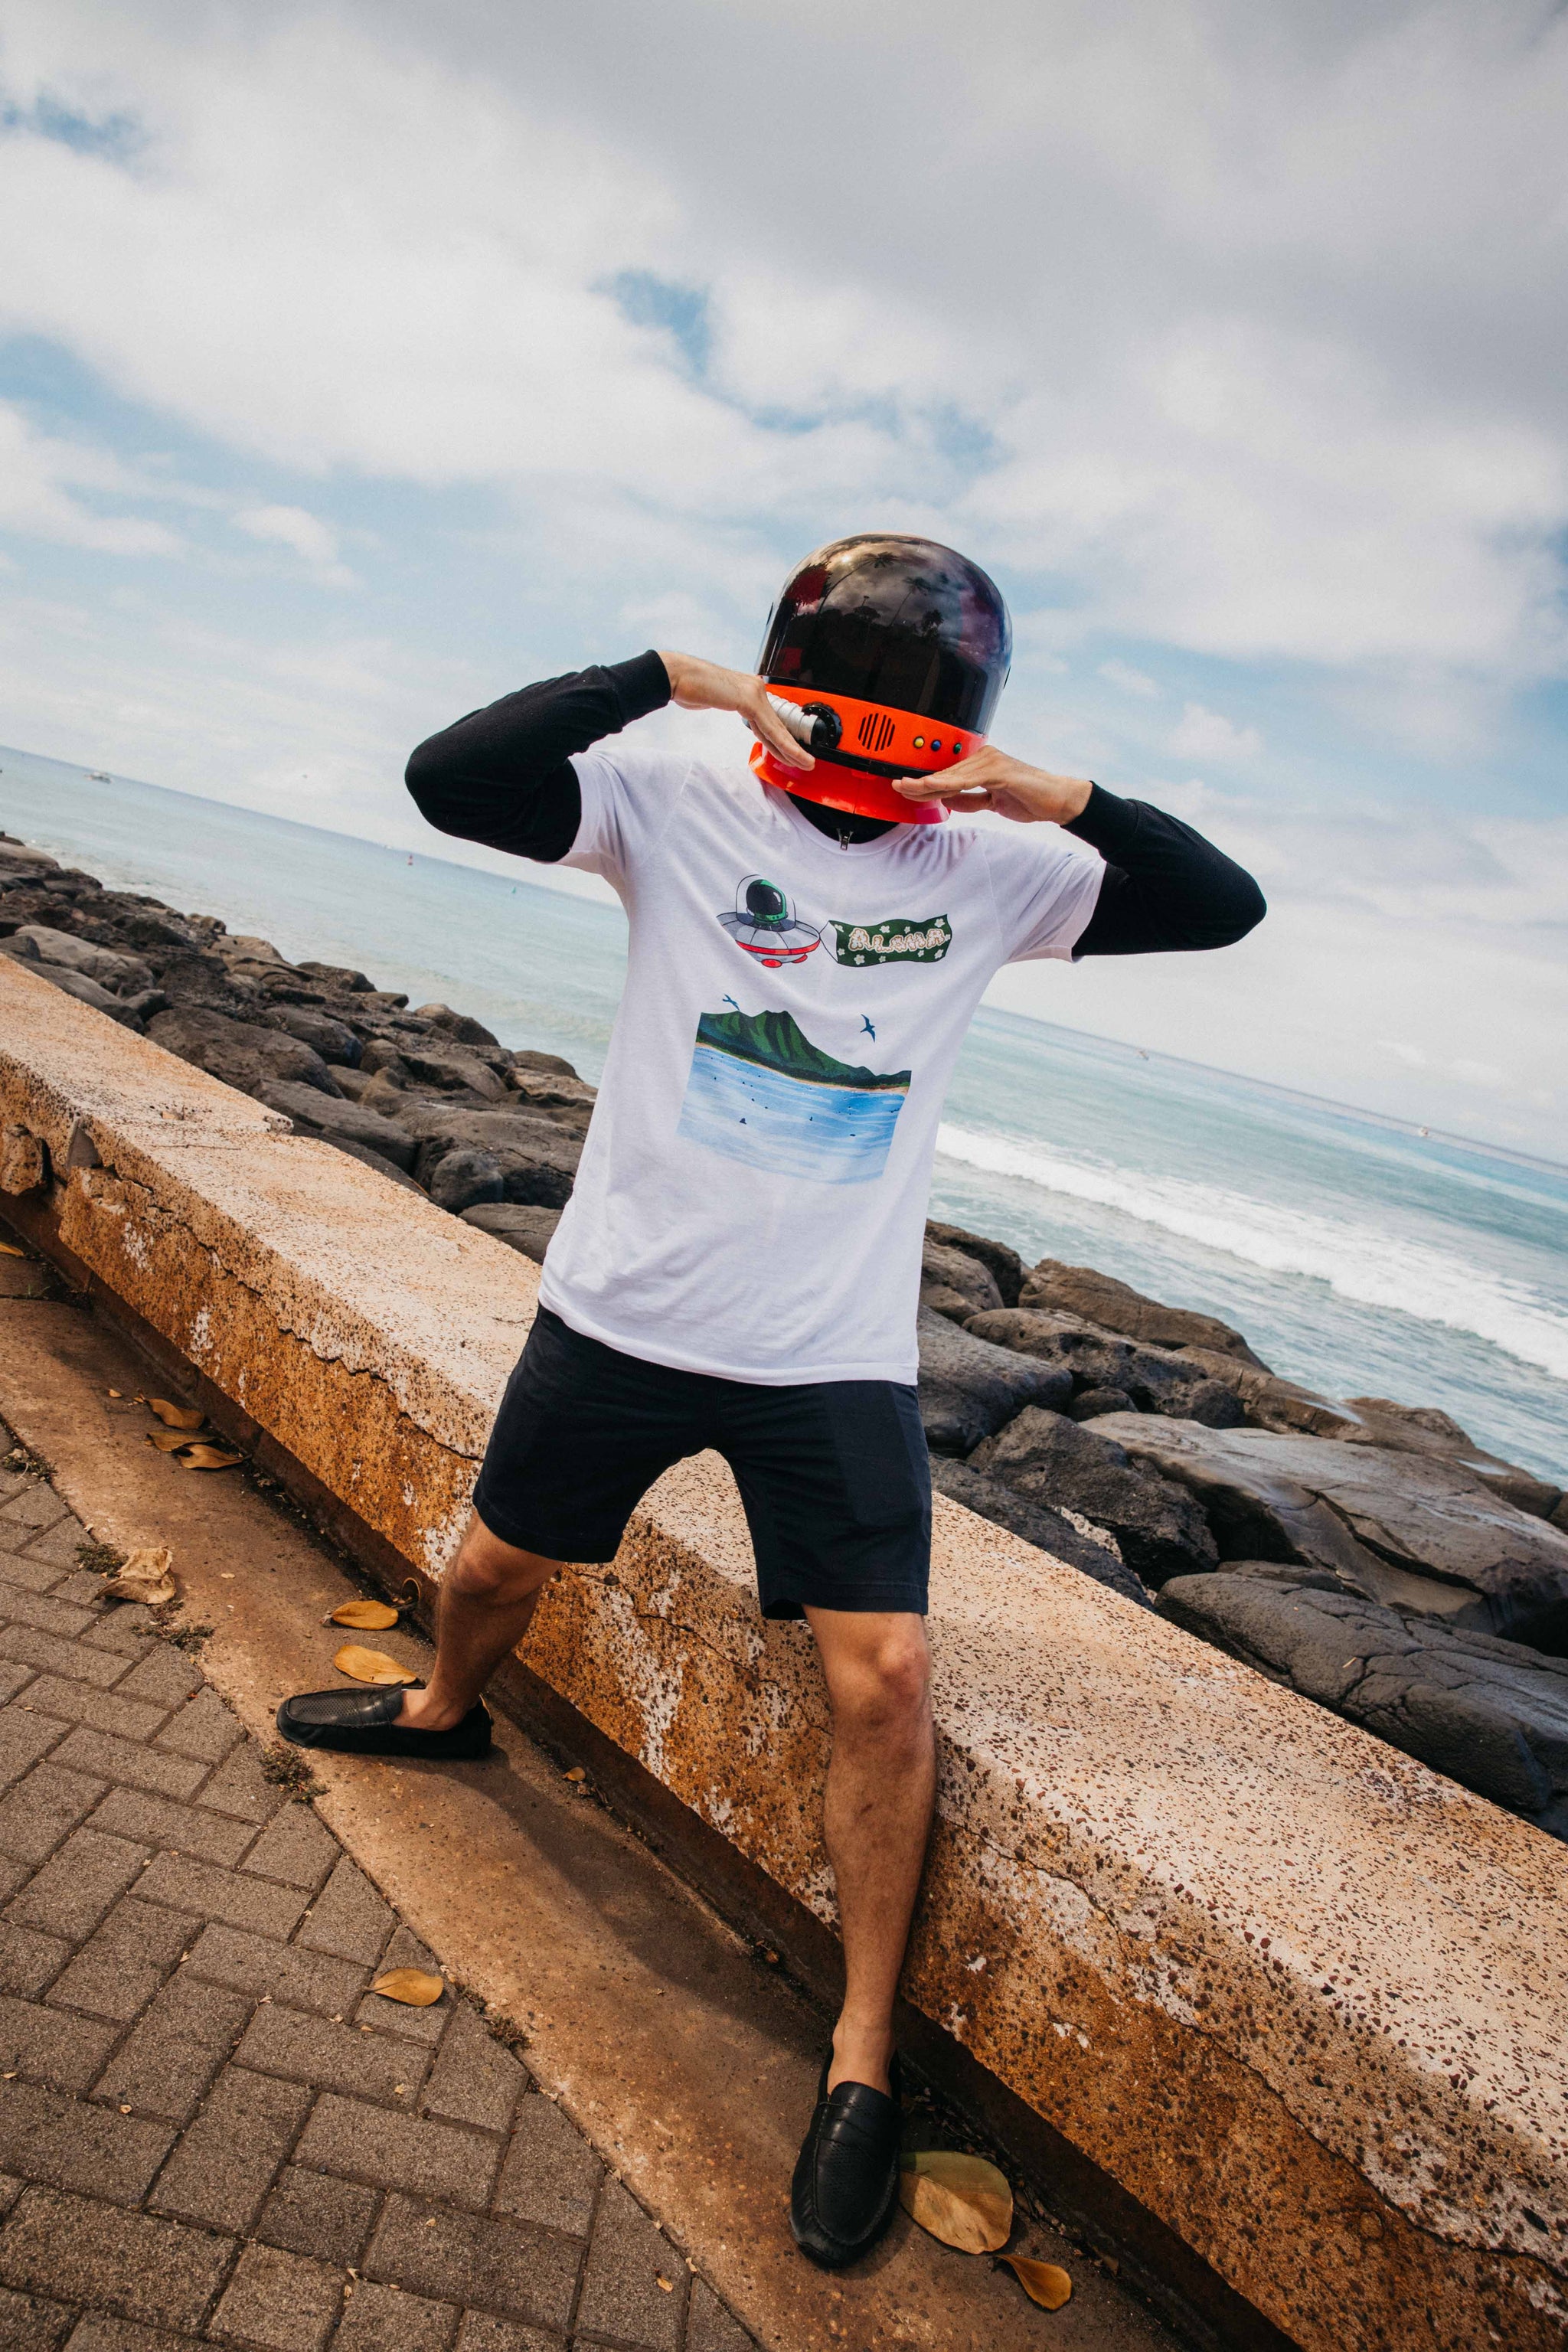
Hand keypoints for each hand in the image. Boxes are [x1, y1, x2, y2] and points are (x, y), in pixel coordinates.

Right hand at [656, 651, 814, 771]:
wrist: (677, 675)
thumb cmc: (692, 687)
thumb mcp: (717, 699)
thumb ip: (732, 705)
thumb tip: (736, 712)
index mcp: (750, 688)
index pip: (770, 720)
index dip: (781, 739)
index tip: (791, 754)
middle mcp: (755, 688)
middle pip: (777, 724)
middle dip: (792, 747)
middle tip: (806, 762)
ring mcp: (753, 692)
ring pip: (776, 727)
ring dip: (792, 749)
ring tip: (804, 762)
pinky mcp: (748, 699)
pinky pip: (768, 727)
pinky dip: (781, 743)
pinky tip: (790, 754)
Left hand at [891, 746, 1091, 823]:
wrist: (1056, 801)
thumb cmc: (1027, 799)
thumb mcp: (991, 802)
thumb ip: (970, 800)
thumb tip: (946, 800)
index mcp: (982, 763)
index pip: (948, 774)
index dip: (925, 782)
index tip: (905, 787)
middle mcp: (984, 757)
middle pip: (946, 772)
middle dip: (920, 781)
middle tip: (897, 786)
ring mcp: (992, 762)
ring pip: (953, 775)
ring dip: (929, 783)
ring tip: (908, 788)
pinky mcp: (1000, 771)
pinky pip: (970, 780)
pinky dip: (951, 784)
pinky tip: (935, 787)